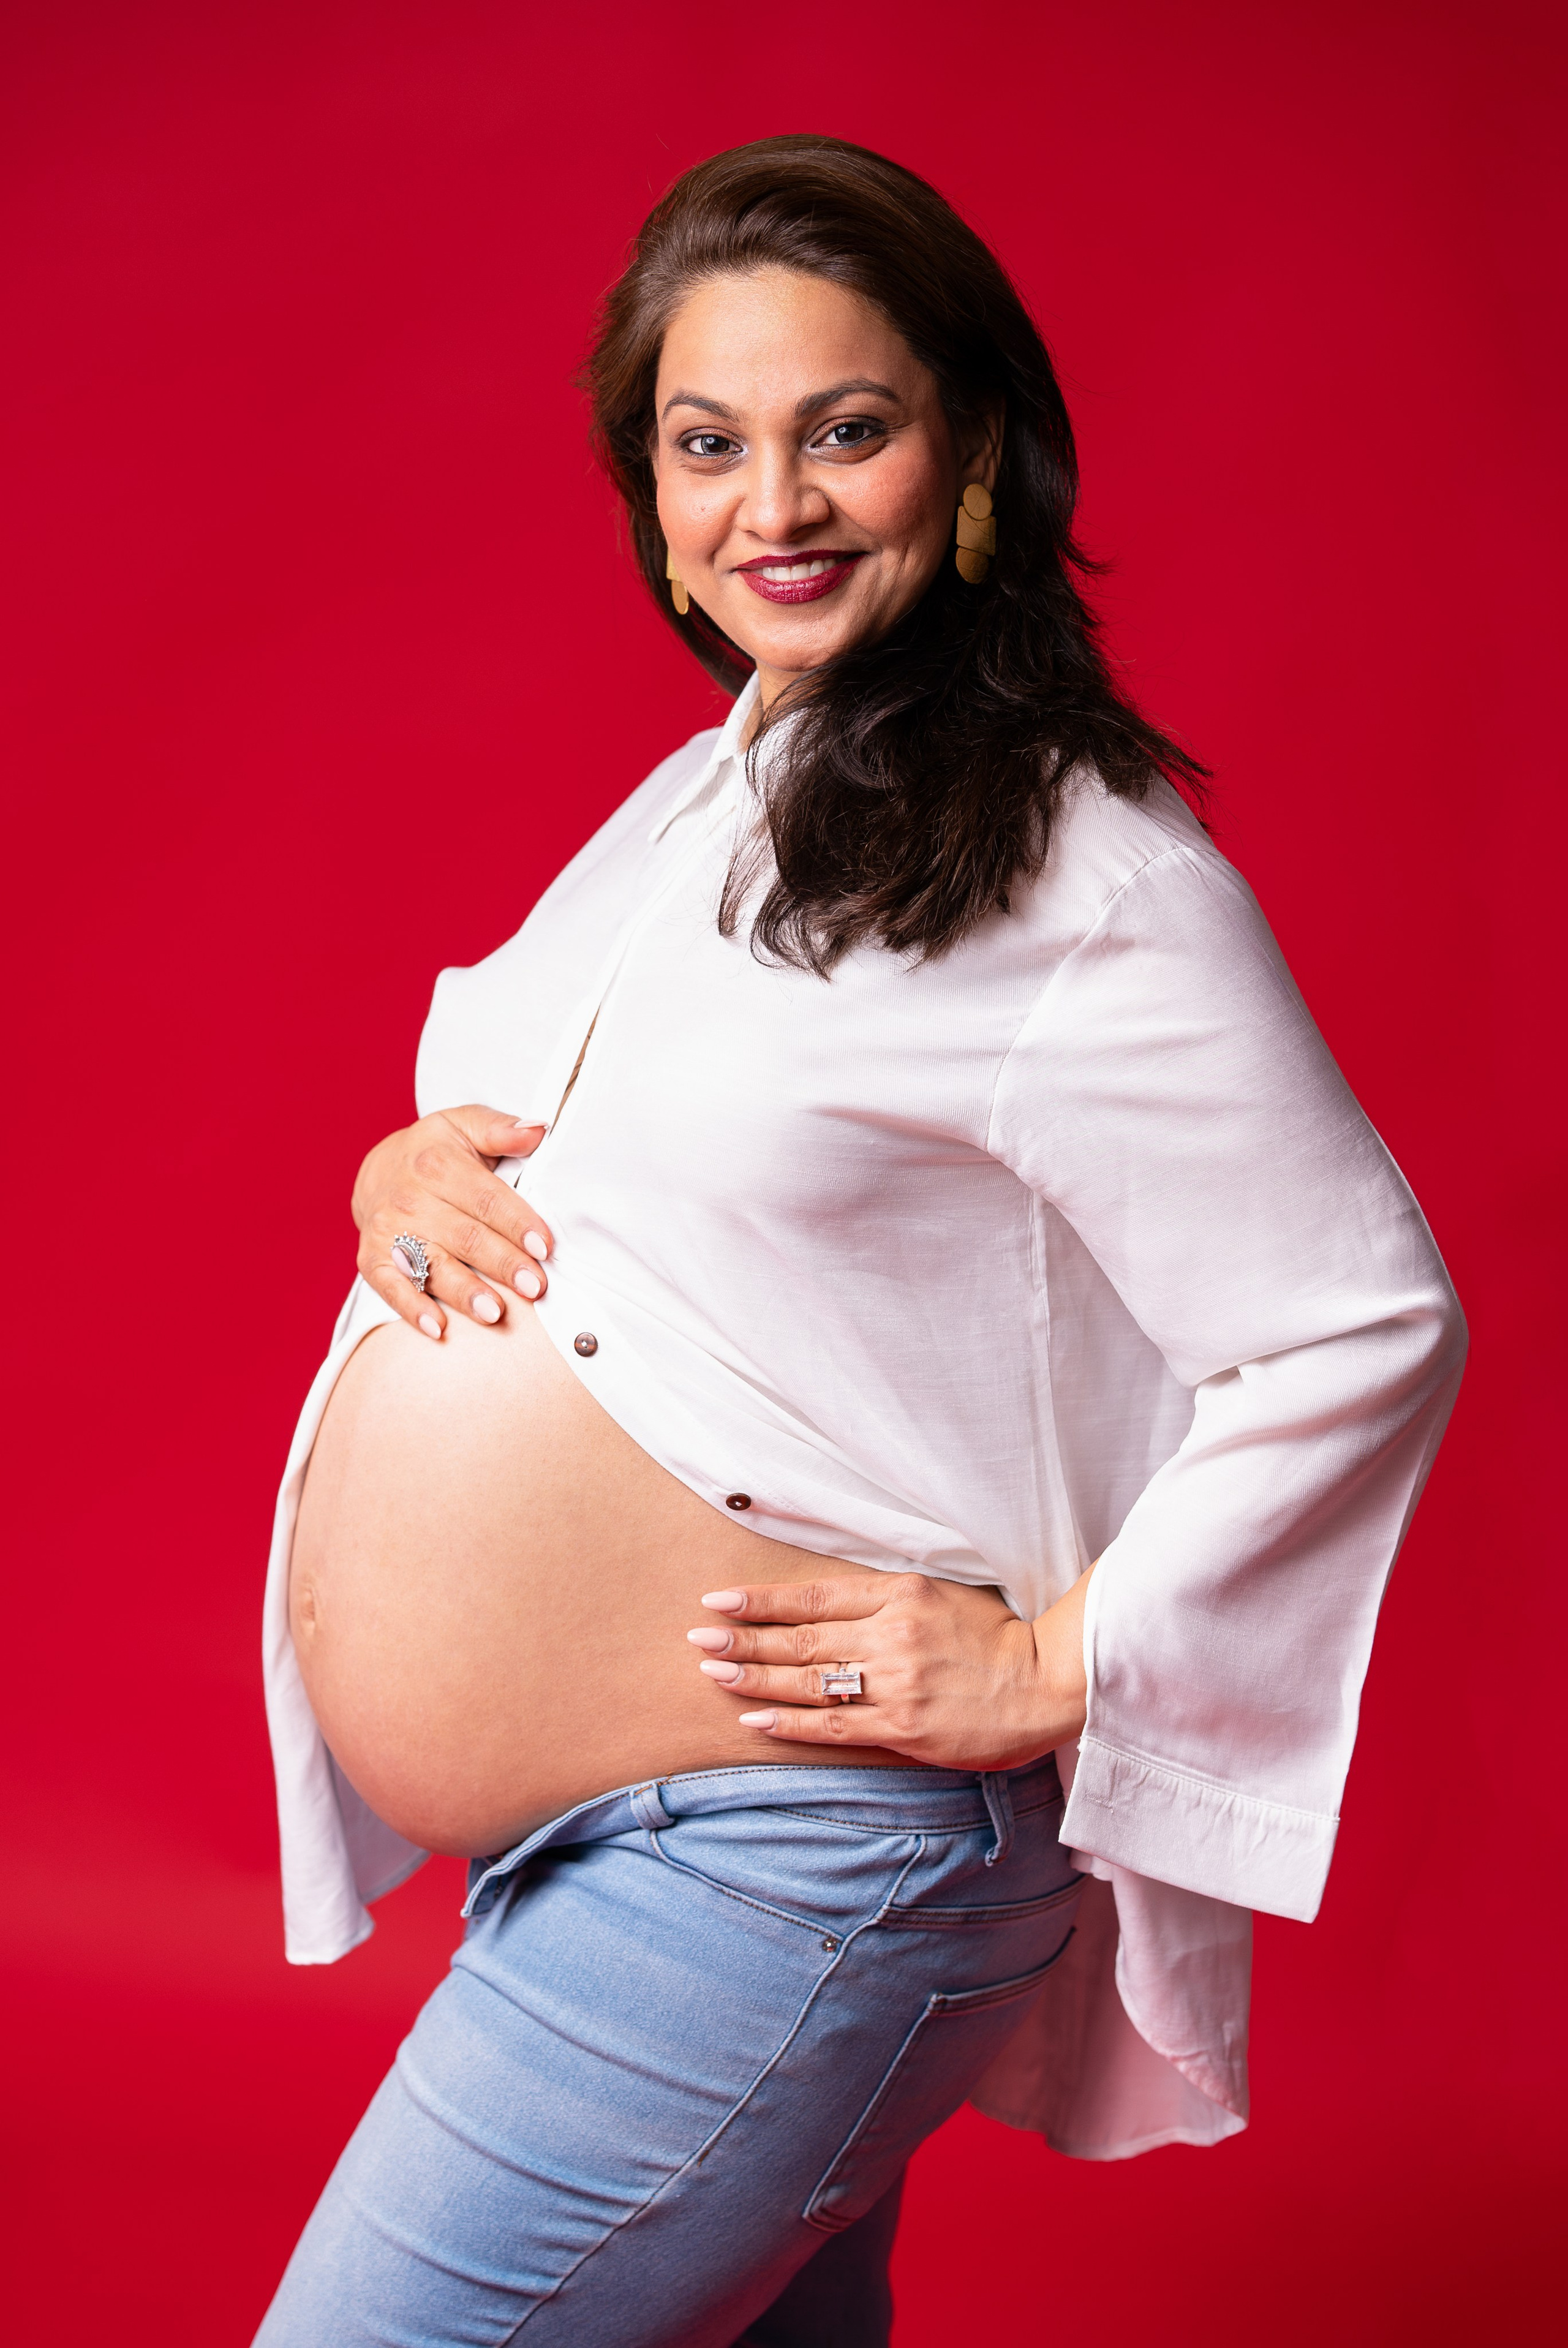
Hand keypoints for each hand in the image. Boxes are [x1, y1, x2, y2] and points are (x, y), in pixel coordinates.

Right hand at [353, 1105, 553, 1339]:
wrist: (378, 1171)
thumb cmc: (435, 1152)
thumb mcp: (464, 1125)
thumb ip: (500, 1129)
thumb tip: (537, 1130)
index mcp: (437, 1164)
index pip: (486, 1199)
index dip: (516, 1223)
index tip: (544, 1246)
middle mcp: (410, 1198)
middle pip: (465, 1236)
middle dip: (502, 1263)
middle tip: (534, 1287)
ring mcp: (389, 1231)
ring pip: (433, 1265)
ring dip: (464, 1292)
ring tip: (494, 1313)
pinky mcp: (373, 1259)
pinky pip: (392, 1287)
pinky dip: (412, 1309)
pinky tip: (437, 1328)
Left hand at [686, 1568, 1092, 1771]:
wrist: (1045, 1683)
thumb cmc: (995, 1637)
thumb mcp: (941, 1596)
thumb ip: (885, 1601)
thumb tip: (824, 1607)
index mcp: (900, 1594)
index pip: (814, 1597)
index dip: (763, 1600)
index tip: (720, 1599)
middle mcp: (891, 1634)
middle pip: (802, 1637)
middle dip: (744, 1637)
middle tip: (698, 1637)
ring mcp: (895, 1682)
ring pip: (809, 1679)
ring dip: (755, 1675)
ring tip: (713, 1670)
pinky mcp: (903, 1726)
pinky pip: (832, 1725)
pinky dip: (788, 1720)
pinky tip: (754, 1715)